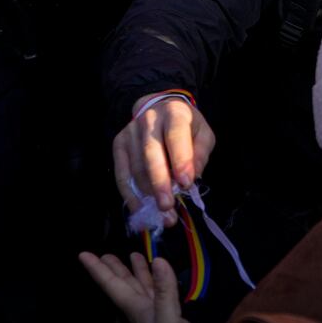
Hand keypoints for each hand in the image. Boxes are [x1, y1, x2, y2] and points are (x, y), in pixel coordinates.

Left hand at [77, 251, 198, 322]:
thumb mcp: (167, 316)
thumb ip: (164, 289)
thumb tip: (159, 260)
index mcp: (133, 307)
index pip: (111, 284)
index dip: (97, 269)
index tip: (83, 255)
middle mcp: (139, 308)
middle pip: (124, 284)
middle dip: (115, 269)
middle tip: (106, 254)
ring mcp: (152, 311)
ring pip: (140, 286)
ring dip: (136, 271)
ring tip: (134, 254)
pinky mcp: (166, 314)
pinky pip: (156, 292)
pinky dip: (156, 280)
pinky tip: (159, 272)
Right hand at [112, 94, 215, 216]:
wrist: (159, 108)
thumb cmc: (185, 125)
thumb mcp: (202, 133)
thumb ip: (201, 153)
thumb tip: (193, 177)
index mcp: (174, 112)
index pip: (176, 135)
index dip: (181, 160)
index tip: (186, 183)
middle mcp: (148, 119)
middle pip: (151, 153)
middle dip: (159, 182)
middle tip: (167, 206)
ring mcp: (130, 132)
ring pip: (136, 167)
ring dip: (148, 195)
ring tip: (163, 215)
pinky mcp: (118, 144)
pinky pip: (121, 173)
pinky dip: (130, 195)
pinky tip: (140, 209)